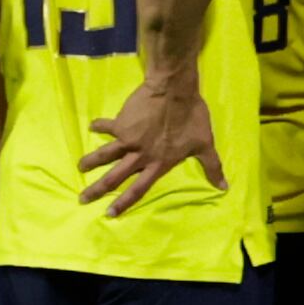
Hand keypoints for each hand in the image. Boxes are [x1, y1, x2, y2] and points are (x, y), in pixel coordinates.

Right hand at [79, 70, 224, 215]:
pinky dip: (99, 126)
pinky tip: (91, 126)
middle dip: (98, 189)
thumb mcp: (204, 144)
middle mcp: (140, 155)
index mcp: (158, 163)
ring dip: (91, 161)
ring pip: (105, 154)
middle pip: (115, 177)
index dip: (124, 203)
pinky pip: (107, 126)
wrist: (174, 90)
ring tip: (79, 168)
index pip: (139, 189)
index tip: (109, 214)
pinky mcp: (121, 122)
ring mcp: (129, 139)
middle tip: (82, 199)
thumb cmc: (191, 117)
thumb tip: (224, 187)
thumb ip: (212, 167)